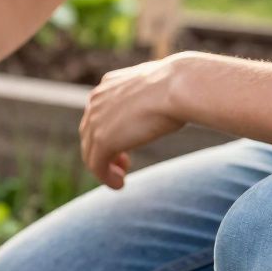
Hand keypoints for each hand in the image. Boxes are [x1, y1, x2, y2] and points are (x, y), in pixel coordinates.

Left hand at [80, 53, 193, 188]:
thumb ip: (150, 96)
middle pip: (89, 134)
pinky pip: (96, 166)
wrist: (180, 87)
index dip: (106, 132)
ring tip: (120, 178)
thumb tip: (163, 102)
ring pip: (90, 152)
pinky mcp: (102, 140)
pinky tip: (119, 185)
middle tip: (123, 164)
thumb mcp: (158, 88)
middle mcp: (96, 101)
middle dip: (103, 151)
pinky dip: (106, 178)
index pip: (98, 114)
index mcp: (108, 85)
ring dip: (104, 168)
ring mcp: (96, 121)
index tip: (123, 144)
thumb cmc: (182, 86)